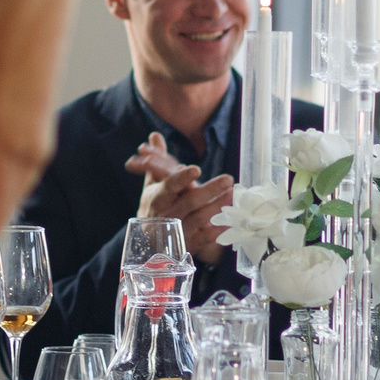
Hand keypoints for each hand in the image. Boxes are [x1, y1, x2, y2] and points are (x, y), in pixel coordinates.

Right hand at [127, 134, 234, 263]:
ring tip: (233, 194)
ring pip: (199, 218)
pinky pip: (205, 238)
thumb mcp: (152, 184)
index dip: (181, 178)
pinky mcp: (188, 245)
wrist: (147, 242)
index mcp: (158, 197)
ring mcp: (178, 231)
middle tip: (228, 178)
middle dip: (209, 190)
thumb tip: (155, 135)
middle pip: (190, 201)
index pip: (169, 186)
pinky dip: (217, 231)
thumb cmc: (153, 207)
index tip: (196, 169)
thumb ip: (157, 161)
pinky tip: (230, 221)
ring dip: (218, 206)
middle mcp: (167, 215)